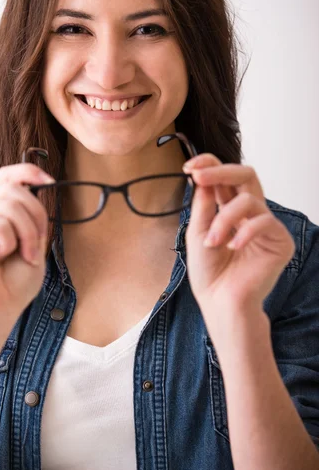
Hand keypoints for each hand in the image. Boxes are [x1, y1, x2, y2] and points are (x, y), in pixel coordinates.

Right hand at [0, 164, 54, 340]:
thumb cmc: (15, 282)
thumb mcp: (35, 242)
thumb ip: (33, 216)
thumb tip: (41, 187)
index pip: (9, 176)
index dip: (28, 171)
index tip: (49, 181)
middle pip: (17, 190)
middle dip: (37, 217)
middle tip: (35, 247)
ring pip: (11, 205)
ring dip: (27, 234)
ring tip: (21, 255)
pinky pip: (0, 223)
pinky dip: (9, 243)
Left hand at [183, 154, 294, 338]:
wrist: (221, 304)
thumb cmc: (209, 274)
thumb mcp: (198, 233)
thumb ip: (203, 205)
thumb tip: (202, 176)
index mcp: (229, 210)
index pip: (226, 178)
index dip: (210, 165)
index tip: (190, 167)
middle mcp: (249, 214)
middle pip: (245, 175)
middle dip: (220, 171)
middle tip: (199, 176)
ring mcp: (265, 226)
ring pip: (249, 199)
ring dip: (224, 218)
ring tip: (212, 242)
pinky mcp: (279, 241)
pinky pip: (265, 222)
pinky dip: (244, 232)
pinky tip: (233, 247)